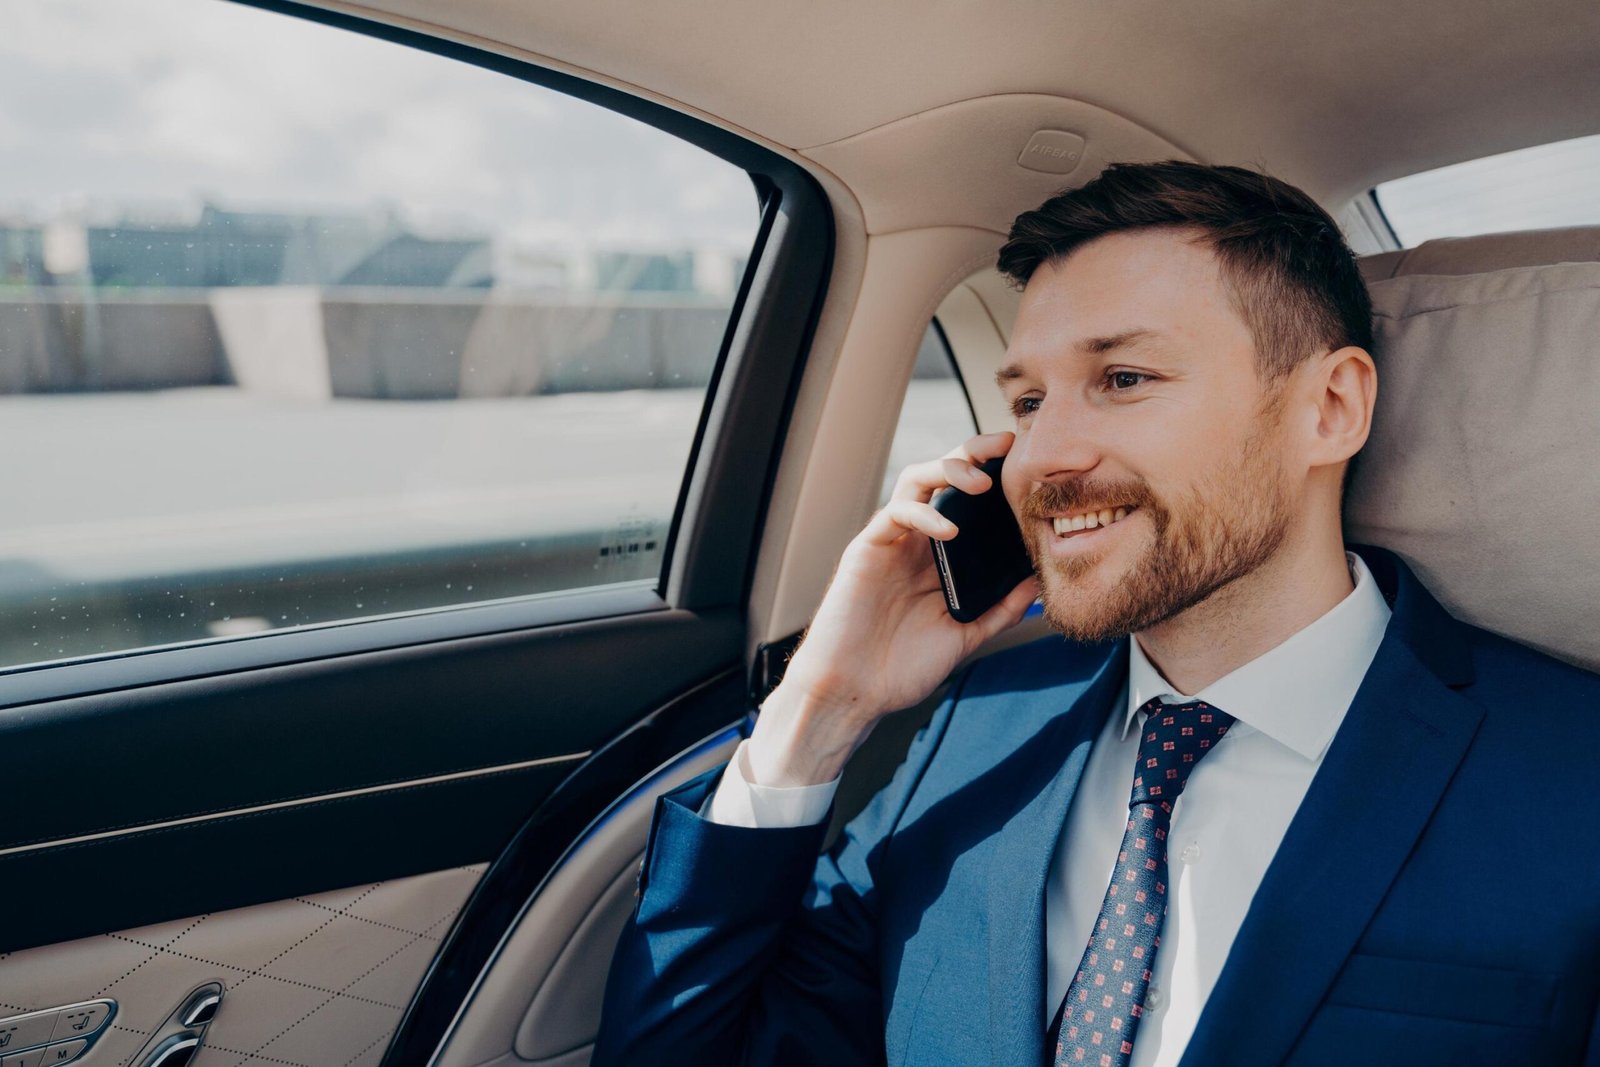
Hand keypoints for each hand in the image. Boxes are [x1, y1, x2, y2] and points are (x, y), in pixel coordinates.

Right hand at [746, 432, 1040, 785]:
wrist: (854, 693)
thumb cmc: (900, 669)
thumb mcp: (965, 636)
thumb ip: (1000, 609)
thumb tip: (1039, 582)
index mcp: (939, 557)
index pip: (967, 500)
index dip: (993, 475)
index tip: (1026, 462)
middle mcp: (915, 541)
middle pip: (942, 476)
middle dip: (973, 453)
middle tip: (1005, 445)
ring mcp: (890, 542)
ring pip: (916, 480)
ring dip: (948, 469)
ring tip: (980, 480)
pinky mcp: (866, 549)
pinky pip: (894, 513)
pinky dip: (923, 513)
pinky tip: (948, 530)